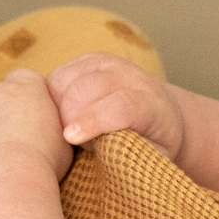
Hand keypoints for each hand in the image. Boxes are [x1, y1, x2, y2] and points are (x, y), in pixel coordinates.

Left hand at [0, 68, 72, 184]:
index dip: (31, 95)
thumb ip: (52, 125)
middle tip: (22, 144)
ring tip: (4, 162)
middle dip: (8, 115)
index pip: (27, 78)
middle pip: (1, 97)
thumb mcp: (63, 139)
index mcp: (26, 88)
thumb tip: (50, 130)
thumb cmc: (42, 162)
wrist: (4, 181)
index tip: (37, 115)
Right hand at [46, 53, 184, 156]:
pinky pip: (58, 75)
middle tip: (72, 142)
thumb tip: (108, 155)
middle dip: (68, 116)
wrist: (165, 114)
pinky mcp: (89, 60)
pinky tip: (63, 114)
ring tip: (71, 128)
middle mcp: (131, 76)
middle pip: (86, 87)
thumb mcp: (154, 158)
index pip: (122, 105)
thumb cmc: (156, 145)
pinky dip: (53, 97)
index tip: (70, 138)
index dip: (93, 120)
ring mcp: (109, 64)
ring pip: (65, 79)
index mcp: (153, 104)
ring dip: (58, 107)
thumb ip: (134, 155)